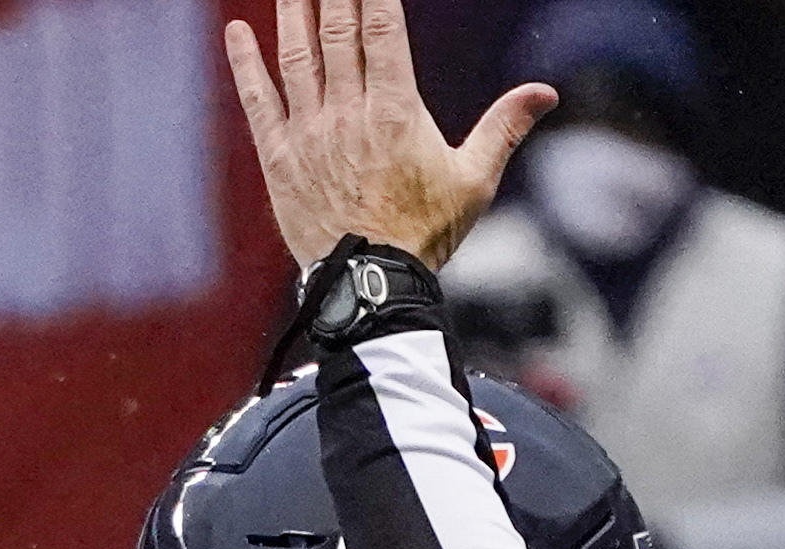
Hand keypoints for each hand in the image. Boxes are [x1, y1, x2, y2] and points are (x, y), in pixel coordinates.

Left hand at [220, 0, 543, 273]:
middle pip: (338, 31)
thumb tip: (547, 93)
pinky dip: (245, 65)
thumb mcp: (474, 180)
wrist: (370, 285)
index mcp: (396, 110)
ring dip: (292, 12)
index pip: (382, 27)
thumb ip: (505, 127)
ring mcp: (310, 133)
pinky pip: (259, 102)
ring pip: (297, 56)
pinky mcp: (280, 159)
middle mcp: (348, 112)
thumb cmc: (425, 234)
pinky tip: (236, 33)